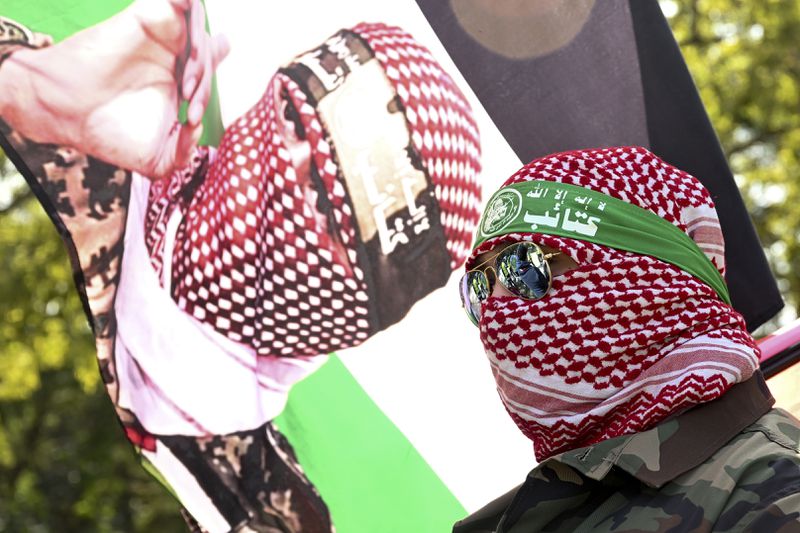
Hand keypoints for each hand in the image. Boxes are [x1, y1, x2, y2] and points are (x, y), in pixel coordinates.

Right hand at [0, 0, 227, 178]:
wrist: (68, 114)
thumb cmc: (109, 135)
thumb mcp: (157, 160)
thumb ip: (185, 154)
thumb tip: (199, 129)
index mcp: (176, 81)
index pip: (209, 73)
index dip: (209, 94)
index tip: (193, 117)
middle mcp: (170, 55)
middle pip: (208, 55)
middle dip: (206, 84)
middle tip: (190, 104)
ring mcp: (161, 35)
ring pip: (199, 30)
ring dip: (203, 57)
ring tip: (188, 85)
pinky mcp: (147, 17)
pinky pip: (181, 0)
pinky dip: (189, 5)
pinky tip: (189, 35)